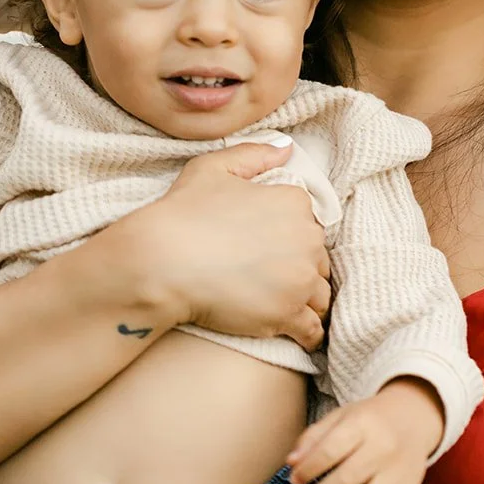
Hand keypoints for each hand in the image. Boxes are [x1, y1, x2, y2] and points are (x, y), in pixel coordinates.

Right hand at [127, 143, 330, 349]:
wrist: (163, 262)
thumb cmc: (183, 213)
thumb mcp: (214, 168)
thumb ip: (255, 154)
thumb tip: (286, 149)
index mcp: (294, 201)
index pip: (309, 220)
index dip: (293, 234)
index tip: (277, 246)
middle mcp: (306, 239)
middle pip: (318, 257)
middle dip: (303, 267)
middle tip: (280, 278)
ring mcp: (299, 279)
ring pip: (320, 292)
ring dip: (309, 298)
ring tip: (292, 306)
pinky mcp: (287, 314)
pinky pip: (313, 328)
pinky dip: (309, 332)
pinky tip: (301, 334)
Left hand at [286, 378, 444, 483]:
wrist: (416, 414)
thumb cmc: (370, 418)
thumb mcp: (343, 415)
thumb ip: (315, 436)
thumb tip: (291, 462)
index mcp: (362, 424)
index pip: (332, 449)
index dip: (310, 468)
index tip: (293, 481)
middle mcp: (382, 447)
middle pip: (348, 478)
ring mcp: (398, 470)